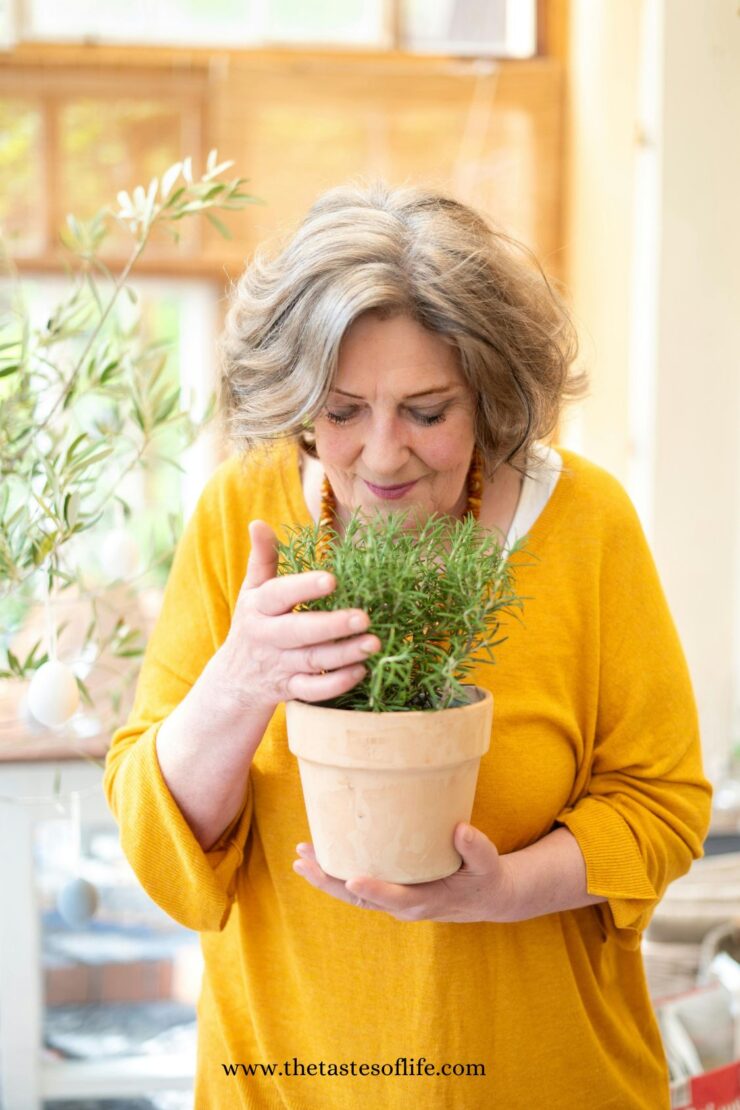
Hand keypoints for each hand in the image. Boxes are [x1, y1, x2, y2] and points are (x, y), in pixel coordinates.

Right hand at [215, 519, 379, 714]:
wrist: (235, 680)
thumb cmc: (253, 624)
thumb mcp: (251, 591)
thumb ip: (262, 558)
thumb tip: (258, 522)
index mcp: (258, 608)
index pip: (279, 595)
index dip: (303, 587)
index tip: (331, 579)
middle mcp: (268, 638)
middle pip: (299, 632)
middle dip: (332, 626)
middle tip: (364, 617)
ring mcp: (280, 666)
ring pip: (313, 662)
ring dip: (344, 654)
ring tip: (374, 643)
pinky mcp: (291, 690)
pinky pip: (314, 691)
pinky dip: (337, 684)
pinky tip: (361, 670)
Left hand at [292, 822, 515, 923]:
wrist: (487, 898)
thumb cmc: (485, 877)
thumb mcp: (488, 864)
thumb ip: (476, 848)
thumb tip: (460, 829)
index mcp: (427, 901)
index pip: (396, 897)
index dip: (374, 890)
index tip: (352, 878)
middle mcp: (404, 905)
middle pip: (361, 898)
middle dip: (330, 881)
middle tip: (304, 862)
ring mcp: (394, 901)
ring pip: (353, 895)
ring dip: (325, 878)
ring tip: (301, 858)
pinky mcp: (390, 892)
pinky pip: (357, 887)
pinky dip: (335, 875)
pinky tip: (319, 858)